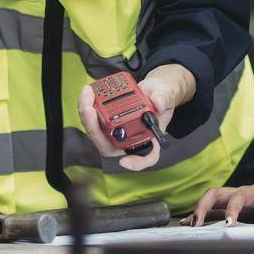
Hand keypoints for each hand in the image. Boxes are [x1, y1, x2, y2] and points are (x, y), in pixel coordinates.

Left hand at [78, 64, 192, 170]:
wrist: (153, 90)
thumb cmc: (160, 97)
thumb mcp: (166, 94)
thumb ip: (163, 98)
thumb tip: (158, 103)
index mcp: (150, 138)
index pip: (146, 157)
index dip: (136, 163)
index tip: (124, 162)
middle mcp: (130, 140)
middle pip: (109, 146)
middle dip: (95, 129)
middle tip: (89, 109)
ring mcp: (117, 132)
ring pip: (97, 133)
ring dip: (87, 116)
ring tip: (87, 95)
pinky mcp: (107, 123)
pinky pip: (94, 120)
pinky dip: (88, 107)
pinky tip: (88, 93)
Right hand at [185, 177, 253, 226]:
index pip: (238, 197)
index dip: (232, 209)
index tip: (229, 224)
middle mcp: (243, 194)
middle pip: (217, 193)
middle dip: (204, 206)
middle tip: (196, 224)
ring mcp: (238, 200)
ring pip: (212, 200)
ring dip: (199, 210)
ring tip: (187, 225)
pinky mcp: (236, 208)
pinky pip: (216, 210)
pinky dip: (203, 216)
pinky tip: (191, 224)